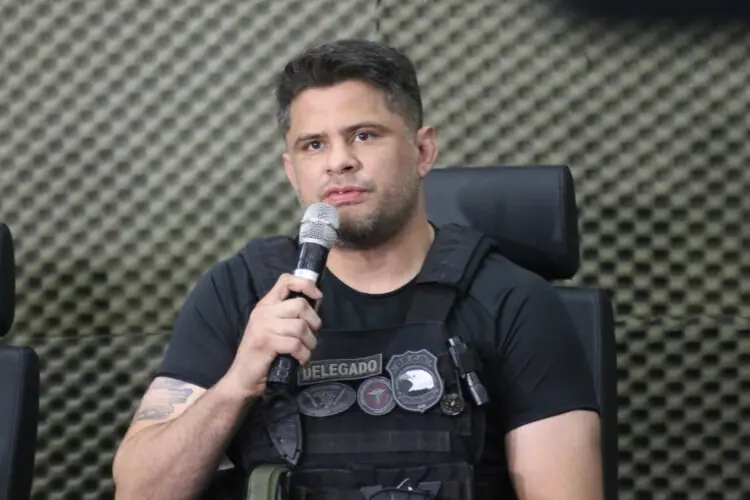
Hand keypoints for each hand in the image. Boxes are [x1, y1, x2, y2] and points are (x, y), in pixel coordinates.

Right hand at [225, 273, 322, 398]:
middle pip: (300, 304)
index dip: (306, 284)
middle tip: (312, 336)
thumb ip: (287, 316)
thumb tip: (316, 308)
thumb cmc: (261, 354)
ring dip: (311, 342)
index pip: (286, 280)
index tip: (318, 297)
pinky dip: (304, 355)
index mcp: (265, 305)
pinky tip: (301, 361)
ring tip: (306, 351)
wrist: (242, 378)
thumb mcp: (271, 329)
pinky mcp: (266, 343)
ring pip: (301, 326)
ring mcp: (264, 327)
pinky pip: (296, 344)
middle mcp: (264, 312)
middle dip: (314, 322)